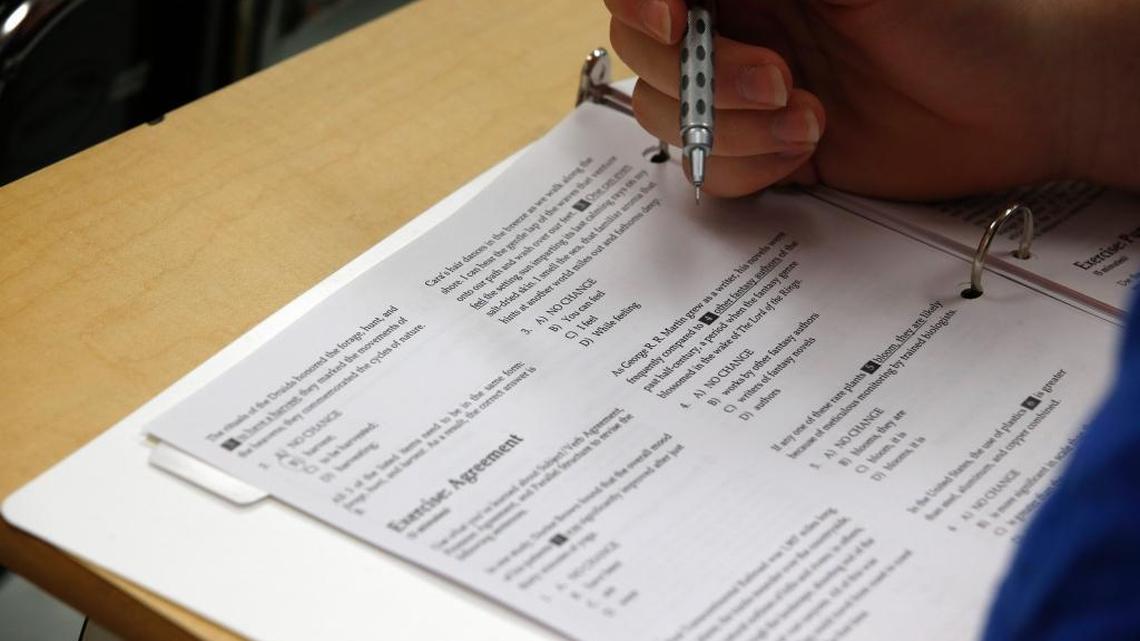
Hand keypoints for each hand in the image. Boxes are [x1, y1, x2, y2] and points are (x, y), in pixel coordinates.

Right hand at [605, 0, 1103, 199]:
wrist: (1020, 96)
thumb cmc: (959, 14)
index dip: (640, 3)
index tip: (673, 17)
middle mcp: (738, 26)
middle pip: (646, 54)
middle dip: (702, 77)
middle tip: (779, 78)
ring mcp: (745, 94)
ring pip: (670, 119)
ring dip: (731, 129)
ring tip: (809, 119)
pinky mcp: (765, 152)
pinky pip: (710, 172)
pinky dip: (748, 168)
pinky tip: (807, 148)